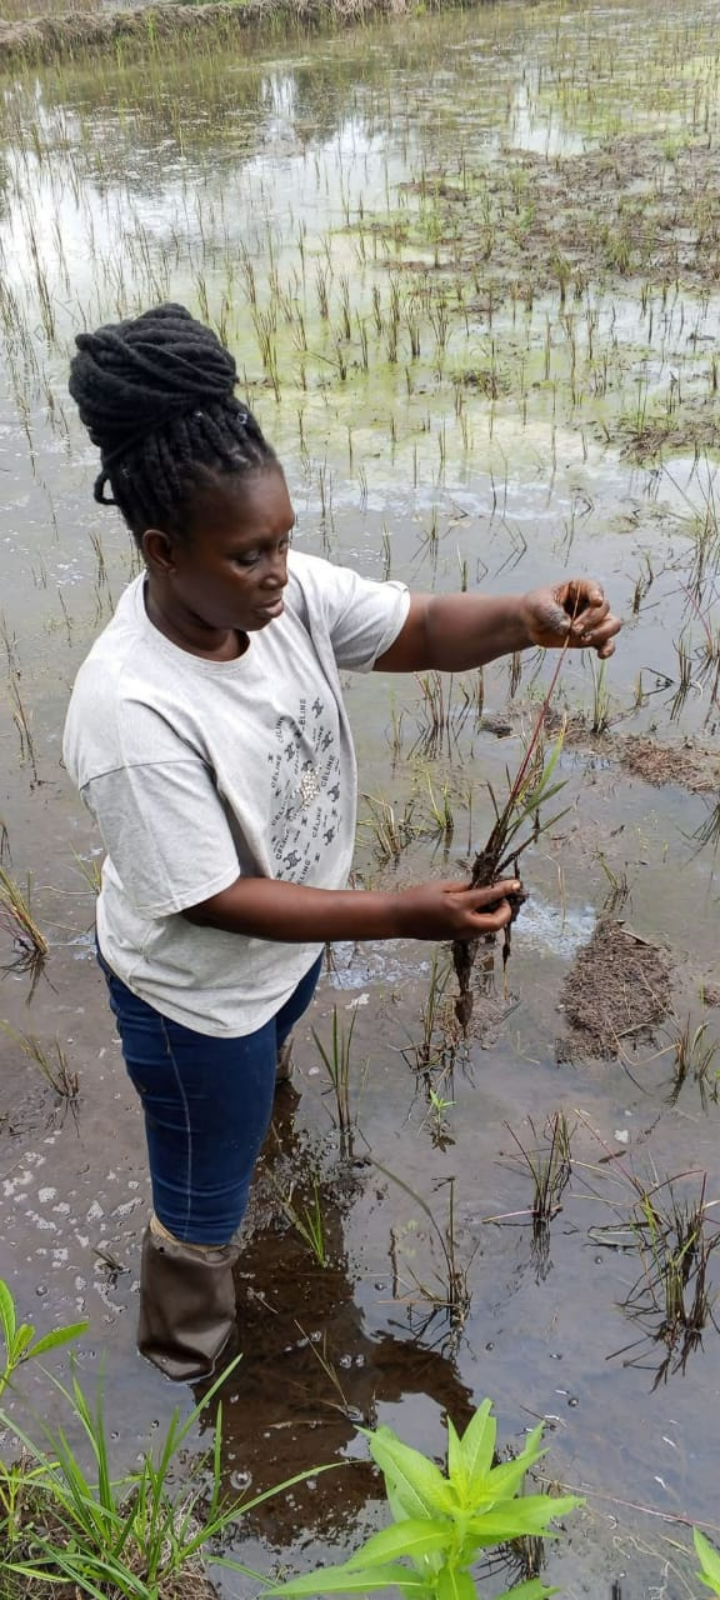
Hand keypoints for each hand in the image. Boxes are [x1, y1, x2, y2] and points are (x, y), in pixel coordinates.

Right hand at [395, 878, 521, 941]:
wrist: (400, 919)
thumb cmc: (417, 897)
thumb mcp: (442, 886)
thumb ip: (465, 887)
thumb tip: (482, 887)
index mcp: (459, 906)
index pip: (489, 896)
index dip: (505, 890)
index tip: (516, 883)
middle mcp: (463, 923)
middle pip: (496, 923)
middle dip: (505, 910)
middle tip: (502, 898)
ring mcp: (460, 934)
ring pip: (487, 928)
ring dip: (494, 916)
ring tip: (489, 902)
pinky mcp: (456, 938)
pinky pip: (477, 930)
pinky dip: (483, 920)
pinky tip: (477, 910)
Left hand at [521, 579, 621, 656]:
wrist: (531, 623)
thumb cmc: (537, 607)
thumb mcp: (540, 606)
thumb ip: (554, 614)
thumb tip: (567, 628)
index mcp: (579, 588)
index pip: (594, 588)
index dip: (597, 594)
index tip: (596, 602)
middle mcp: (591, 603)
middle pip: (604, 610)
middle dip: (591, 621)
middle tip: (574, 629)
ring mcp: (594, 621)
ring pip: (612, 625)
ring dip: (602, 633)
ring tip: (584, 639)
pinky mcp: (592, 638)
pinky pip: (606, 643)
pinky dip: (607, 649)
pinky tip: (601, 655)